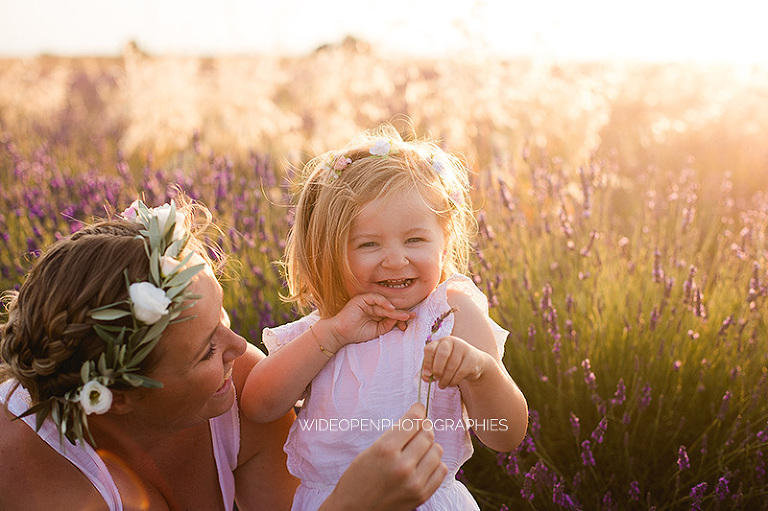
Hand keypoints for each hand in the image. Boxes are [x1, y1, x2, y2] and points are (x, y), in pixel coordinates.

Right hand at [323, 403, 447, 510]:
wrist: (353, 510)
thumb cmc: (358, 478)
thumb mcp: (371, 450)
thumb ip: (395, 435)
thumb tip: (419, 418)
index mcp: (385, 450)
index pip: (413, 421)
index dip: (418, 410)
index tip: (418, 408)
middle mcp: (402, 465)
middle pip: (427, 434)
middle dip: (423, 428)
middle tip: (416, 430)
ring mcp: (414, 482)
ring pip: (437, 450)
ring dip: (429, 446)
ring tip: (417, 450)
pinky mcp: (421, 495)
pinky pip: (441, 470)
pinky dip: (434, 464)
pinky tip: (422, 464)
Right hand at [325, 293, 414, 349]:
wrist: (340, 333)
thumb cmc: (357, 333)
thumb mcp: (376, 330)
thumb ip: (387, 325)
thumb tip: (398, 319)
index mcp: (376, 313)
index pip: (391, 314)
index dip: (400, 318)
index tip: (407, 324)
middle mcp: (373, 306)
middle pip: (390, 308)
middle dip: (401, 313)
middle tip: (412, 316)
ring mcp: (368, 301)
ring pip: (384, 303)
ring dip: (395, 310)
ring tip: (404, 315)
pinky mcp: (362, 298)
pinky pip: (375, 298)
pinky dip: (384, 302)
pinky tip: (390, 308)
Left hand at [421, 335, 491, 388]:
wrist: (474, 363)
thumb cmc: (452, 363)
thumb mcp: (439, 364)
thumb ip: (430, 370)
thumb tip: (425, 378)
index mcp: (441, 342)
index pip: (430, 349)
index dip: (427, 363)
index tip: (427, 374)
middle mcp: (452, 342)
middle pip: (442, 354)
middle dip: (437, 369)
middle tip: (436, 379)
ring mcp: (463, 348)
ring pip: (451, 365)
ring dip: (445, 379)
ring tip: (442, 385)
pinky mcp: (472, 358)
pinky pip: (461, 372)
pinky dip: (454, 381)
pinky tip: (451, 384)